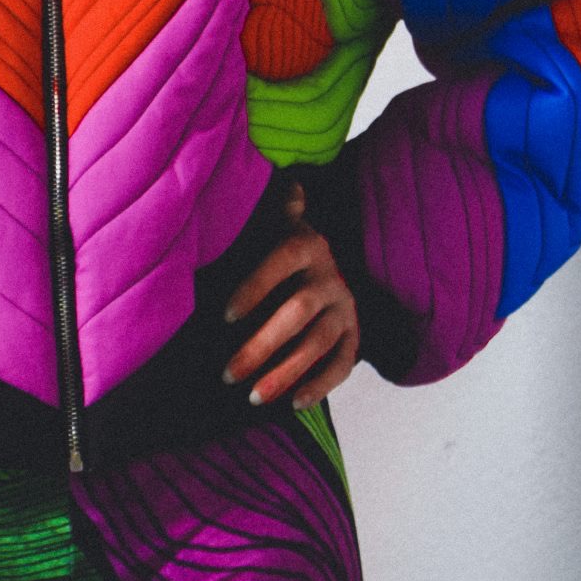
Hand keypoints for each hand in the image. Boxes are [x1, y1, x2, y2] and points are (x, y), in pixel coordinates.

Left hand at [222, 184, 359, 409]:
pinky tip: (295, 404)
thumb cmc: (283, 250)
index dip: (256, 286)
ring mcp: (346, 308)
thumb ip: (269, 206)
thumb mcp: (275, 224)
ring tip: (253, 397)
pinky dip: (321, 385)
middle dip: (262, 346)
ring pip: (319, 344)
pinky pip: (343, 364)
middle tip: (228, 374)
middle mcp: (331, 277)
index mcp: (306, 246)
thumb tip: (277, 175)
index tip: (225, 316)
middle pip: (299, 312)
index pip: (282, 262)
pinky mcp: (355, 336)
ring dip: (286, 373)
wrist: (330, 268)